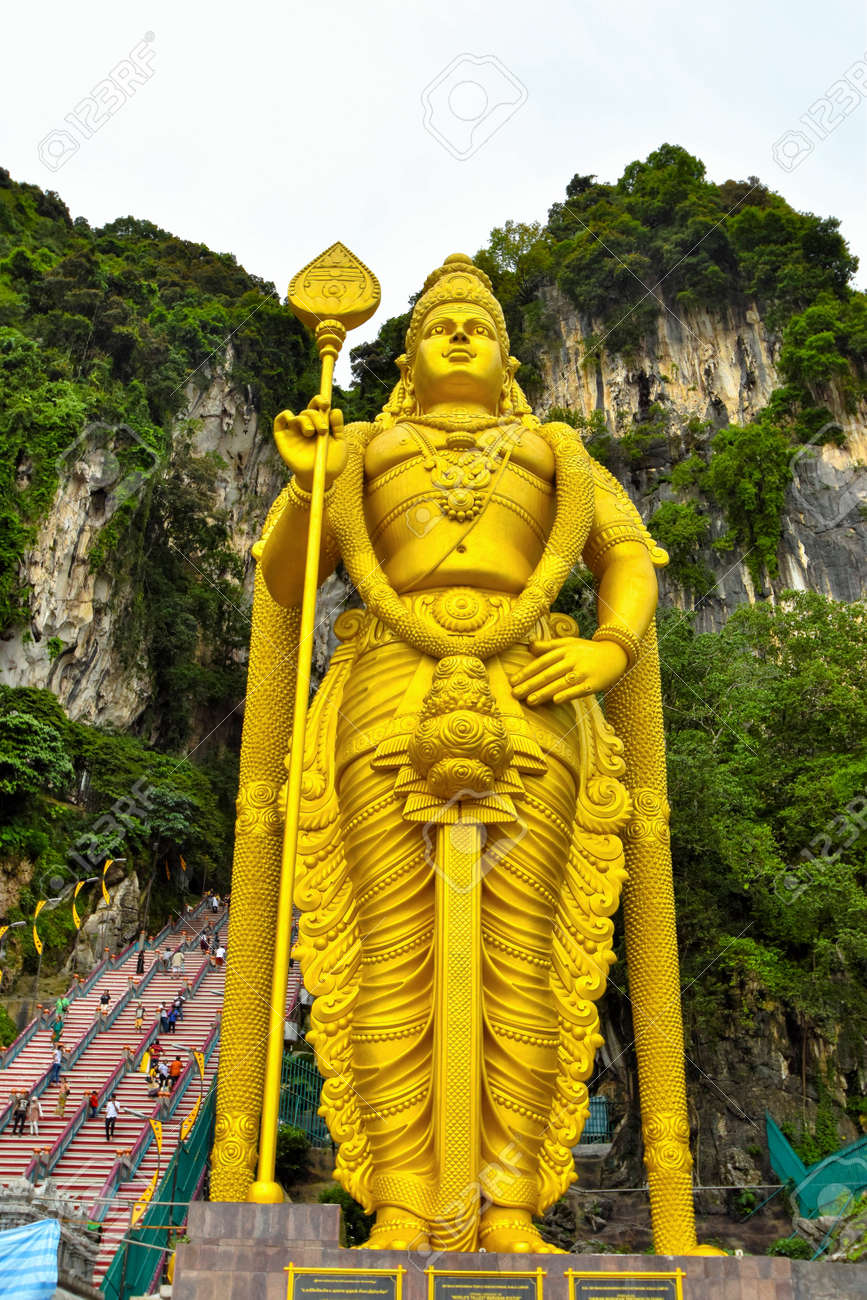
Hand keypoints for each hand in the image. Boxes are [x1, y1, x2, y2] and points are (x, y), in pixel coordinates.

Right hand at [273, 395, 347, 490]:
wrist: (320, 479)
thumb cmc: (332, 463)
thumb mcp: (340, 445)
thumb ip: (338, 427)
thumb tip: (335, 410)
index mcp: (320, 424)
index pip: (318, 406)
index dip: (320, 401)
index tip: (326, 404)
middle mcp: (307, 426)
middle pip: (308, 411)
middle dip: (316, 416)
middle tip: (323, 430)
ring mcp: (294, 432)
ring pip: (296, 416)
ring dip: (305, 420)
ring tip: (311, 433)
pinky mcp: (282, 438)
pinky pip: (279, 421)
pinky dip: (284, 415)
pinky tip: (291, 418)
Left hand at [510, 636, 628, 704]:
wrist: (616, 653)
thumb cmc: (587, 650)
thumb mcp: (569, 643)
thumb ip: (549, 645)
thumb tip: (529, 645)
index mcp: (564, 650)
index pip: (542, 662)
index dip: (526, 672)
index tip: (512, 681)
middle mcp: (572, 660)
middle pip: (548, 673)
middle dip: (530, 684)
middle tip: (515, 694)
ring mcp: (584, 672)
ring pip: (560, 683)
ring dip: (544, 692)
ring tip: (529, 701)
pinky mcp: (594, 683)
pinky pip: (579, 690)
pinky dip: (568, 694)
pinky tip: (556, 701)